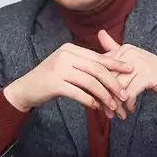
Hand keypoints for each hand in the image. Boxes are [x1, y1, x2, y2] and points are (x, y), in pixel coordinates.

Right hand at [3, 42, 133, 117]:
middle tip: (125, 94)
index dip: (115, 64)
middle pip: (96, 69)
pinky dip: (90, 101)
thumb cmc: (50, 78)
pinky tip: (97, 107)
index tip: (130, 70)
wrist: (26, 88)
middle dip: (113, 83)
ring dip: (104, 95)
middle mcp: (65, 55)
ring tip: (113, 106)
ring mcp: (58, 68)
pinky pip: (78, 93)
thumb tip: (110, 69)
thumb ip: (84, 65)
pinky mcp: (54, 83)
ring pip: (90, 82)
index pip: (97, 57)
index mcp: (70, 48)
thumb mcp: (67, 66)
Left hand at [98, 30, 156, 112]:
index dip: (97, 85)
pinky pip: (130, 93)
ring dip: (117, 104)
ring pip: (118, 87)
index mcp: (124, 49)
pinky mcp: (147, 75)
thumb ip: (114, 47)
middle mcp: (131, 53)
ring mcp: (139, 63)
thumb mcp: (132, 58)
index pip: (103, 68)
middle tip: (105, 111)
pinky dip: (128, 104)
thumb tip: (99, 32)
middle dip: (105, 98)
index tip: (97, 99)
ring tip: (116, 114)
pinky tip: (129, 110)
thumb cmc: (151, 70)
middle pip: (109, 79)